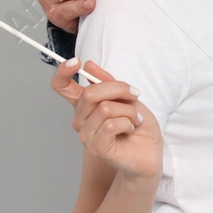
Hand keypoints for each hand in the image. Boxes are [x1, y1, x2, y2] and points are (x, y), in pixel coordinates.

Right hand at [53, 60, 161, 180]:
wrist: (150, 150)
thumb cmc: (138, 124)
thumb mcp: (127, 97)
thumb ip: (108, 82)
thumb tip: (89, 65)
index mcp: (85, 105)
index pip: (62, 87)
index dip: (63, 72)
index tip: (76, 61)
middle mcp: (81, 120)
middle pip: (90, 93)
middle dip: (119, 90)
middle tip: (135, 95)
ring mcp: (86, 135)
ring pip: (105, 109)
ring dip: (128, 111)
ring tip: (135, 120)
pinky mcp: (97, 148)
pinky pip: (111, 125)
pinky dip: (128, 123)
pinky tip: (131, 129)